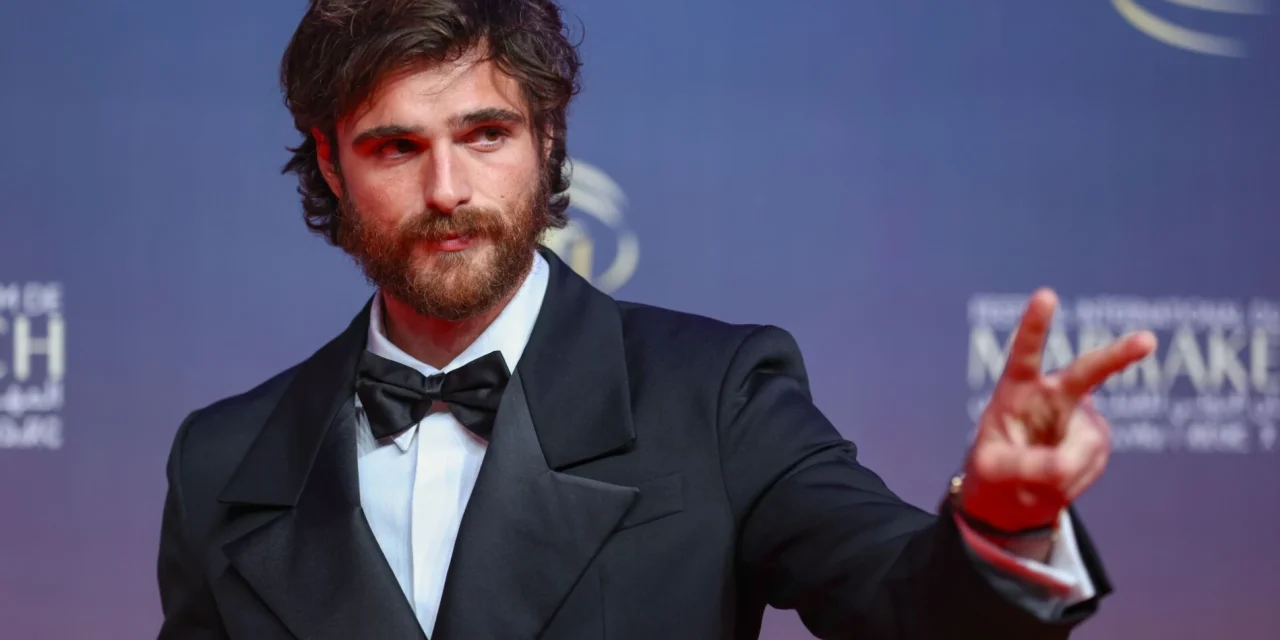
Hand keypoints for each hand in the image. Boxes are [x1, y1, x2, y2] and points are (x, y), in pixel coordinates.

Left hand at [959, 289, 1156, 533]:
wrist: (1015, 493)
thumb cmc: (996, 470)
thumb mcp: (994, 470)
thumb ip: (1024, 465)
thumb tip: (1062, 466)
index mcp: (1017, 389)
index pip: (1025, 352)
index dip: (1035, 325)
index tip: (1047, 295)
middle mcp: (1051, 395)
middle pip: (1085, 372)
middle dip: (1117, 356)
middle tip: (1147, 341)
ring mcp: (1079, 416)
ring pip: (1084, 445)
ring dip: (1063, 468)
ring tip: (1038, 475)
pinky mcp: (1095, 439)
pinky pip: (1089, 462)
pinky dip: (1074, 476)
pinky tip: (1058, 475)